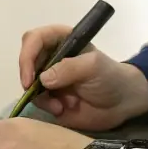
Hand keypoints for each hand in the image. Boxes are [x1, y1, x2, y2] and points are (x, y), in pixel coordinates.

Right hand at [18, 23, 147, 131]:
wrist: (122, 103)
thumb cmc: (110, 77)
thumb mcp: (94, 67)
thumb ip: (69, 68)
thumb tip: (43, 79)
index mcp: (61, 40)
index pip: (34, 39)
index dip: (27, 55)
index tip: (30, 77)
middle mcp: (51, 57)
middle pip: (26, 61)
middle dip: (28, 77)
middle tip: (35, 91)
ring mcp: (49, 79)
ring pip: (29, 84)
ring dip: (41, 96)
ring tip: (61, 105)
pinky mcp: (50, 97)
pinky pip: (37, 101)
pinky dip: (47, 106)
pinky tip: (62, 109)